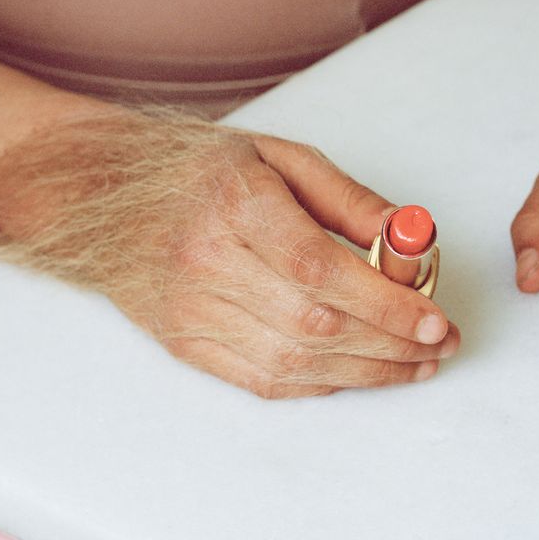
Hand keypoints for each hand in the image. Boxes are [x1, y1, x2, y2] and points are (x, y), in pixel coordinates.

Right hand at [0, 108, 457, 397]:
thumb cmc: (195, 169)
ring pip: (291, 362)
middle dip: (390, 344)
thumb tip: (408, 239)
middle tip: (440, 345)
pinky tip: (356, 372)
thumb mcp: (276, 156)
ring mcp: (188, 309)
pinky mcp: (181, 343)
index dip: (385, 303)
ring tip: (413, 366)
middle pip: (314, 324)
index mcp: (233, 201)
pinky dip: (318, 383)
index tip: (435, 318)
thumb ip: (345, 198)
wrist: (98, 197)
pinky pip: (260, 381)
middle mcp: (205, 260)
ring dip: (365, 372)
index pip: (321, 268)